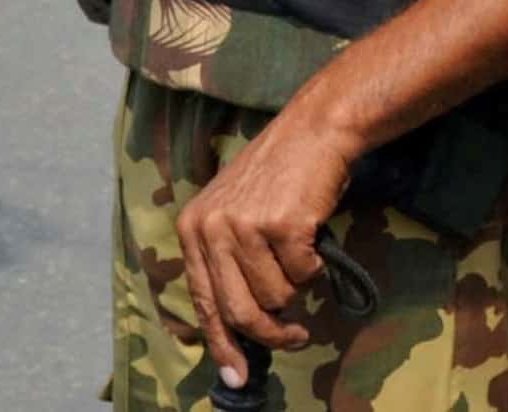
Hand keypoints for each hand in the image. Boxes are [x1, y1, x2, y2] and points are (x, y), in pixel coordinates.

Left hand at [174, 106, 356, 389]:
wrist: (314, 130)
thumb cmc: (279, 176)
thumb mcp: (233, 212)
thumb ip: (225, 263)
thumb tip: (236, 329)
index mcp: (193, 227)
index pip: (203, 303)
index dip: (222, 345)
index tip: (236, 376)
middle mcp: (211, 227)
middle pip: (240, 311)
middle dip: (271, 334)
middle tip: (295, 336)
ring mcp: (245, 225)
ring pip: (276, 296)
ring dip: (296, 286)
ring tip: (300, 254)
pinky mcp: (281, 225)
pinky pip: (303, 274)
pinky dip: (315, 264)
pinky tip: (311, 234)